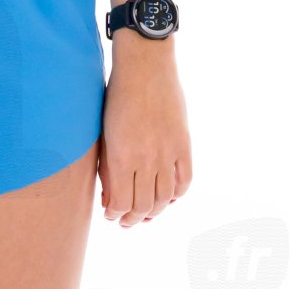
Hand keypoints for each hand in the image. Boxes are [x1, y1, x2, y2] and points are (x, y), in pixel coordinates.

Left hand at [99, 36, 192, 226]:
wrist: (145, 66)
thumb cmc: (116, 97)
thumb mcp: (105, 134)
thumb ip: (108, 167)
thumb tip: (111, 197)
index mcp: (123, 157)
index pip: (121, 203)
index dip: (116, 214)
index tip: (111, 215)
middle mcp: (147, 159)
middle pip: (143, 205)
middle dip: (132, 218)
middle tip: (127, 222)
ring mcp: (168, 152)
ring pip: (164, 197)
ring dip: (154, 211)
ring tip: (146, 215)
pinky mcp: (183, 143)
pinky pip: (184, 180)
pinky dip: (176, 194)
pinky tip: (167, 197)